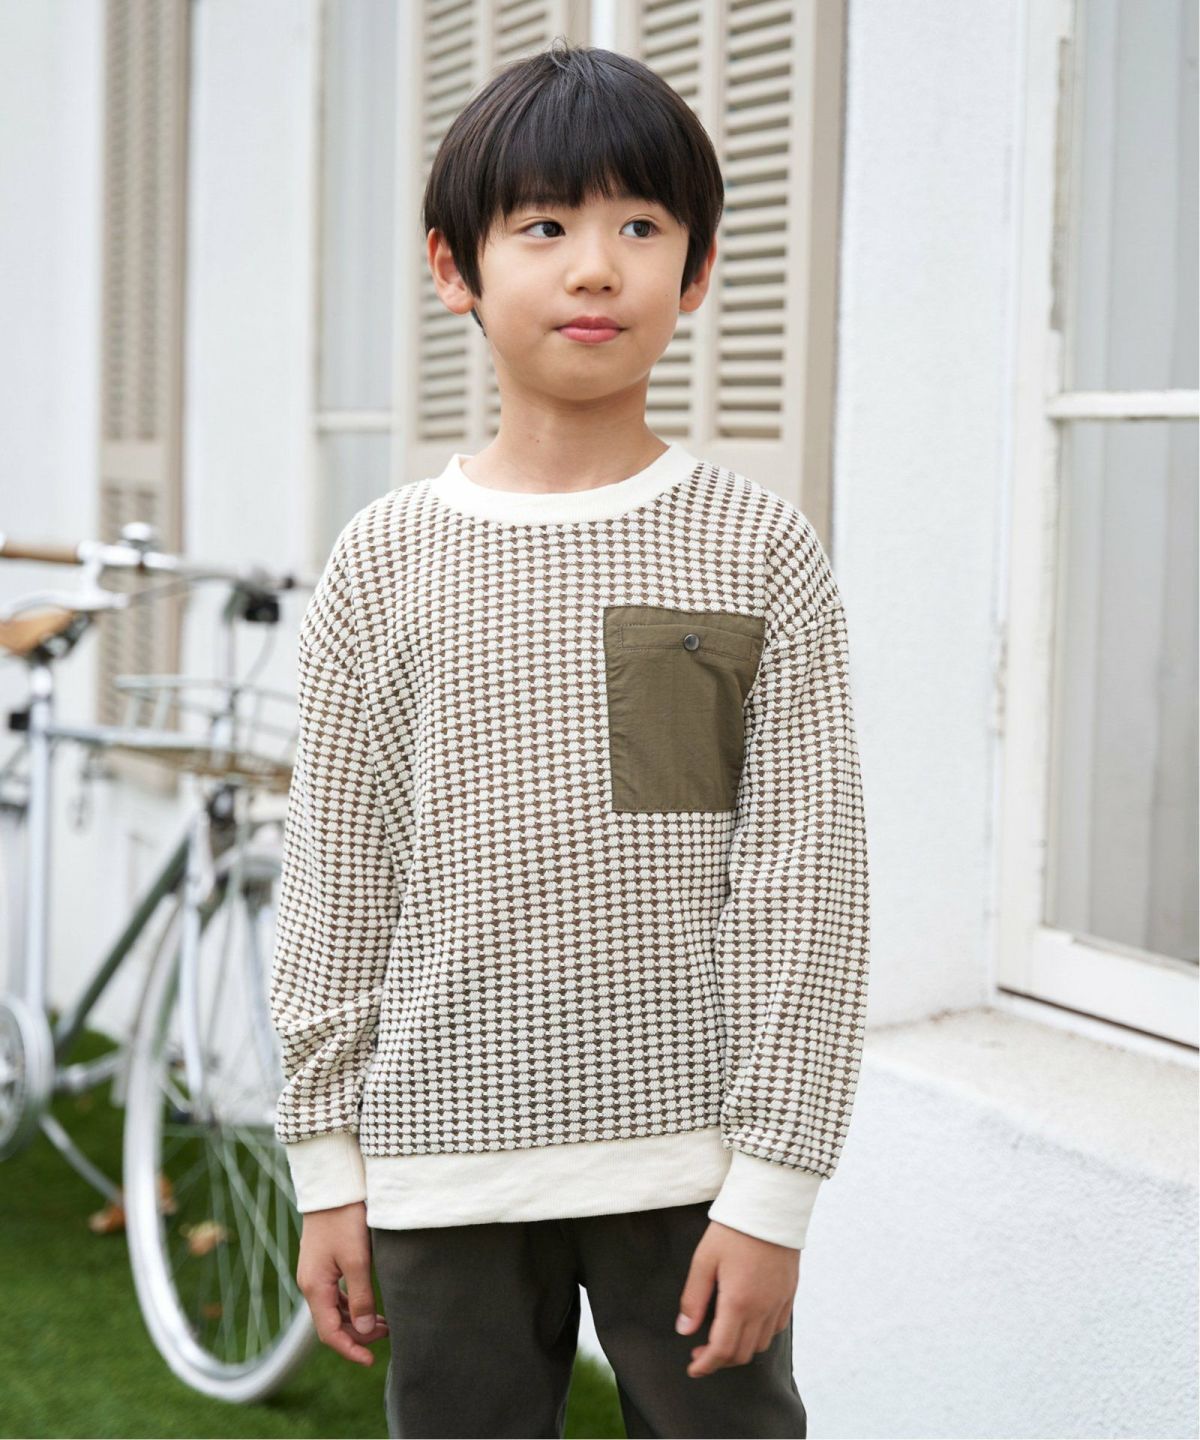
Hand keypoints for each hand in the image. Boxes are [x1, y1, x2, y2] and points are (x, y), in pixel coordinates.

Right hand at [296, 1200, 389, 1364]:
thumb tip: (364, 1328)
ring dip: (356, 1320)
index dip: (350, 1349)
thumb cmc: (345, 1219)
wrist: (332, 1186)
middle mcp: (310, 1284)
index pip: (329, 1332)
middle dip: (357, 1334)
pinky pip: (335, 1294)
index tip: (371, 1361)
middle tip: (387, 1332)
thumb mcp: (357, 1258)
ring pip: (334, 1309)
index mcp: (314, 1287)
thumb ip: (360, 1296)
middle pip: (331, 1323)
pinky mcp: (323, 1263)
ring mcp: (315, 1274)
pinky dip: (352, 1304)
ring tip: (384, 1321)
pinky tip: (369, 1303)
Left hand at [675, 1220, 798, 1377]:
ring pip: (760, 1344)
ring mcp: (779, 1302)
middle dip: (719, 1360)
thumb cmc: (732, 1230)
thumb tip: (685, 1330)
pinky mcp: (789, 1293)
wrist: (770, 1206)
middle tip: (700, 1353)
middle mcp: (762, 1309)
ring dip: (740, 1349)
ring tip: (721, 1338)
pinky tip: (746, 1323)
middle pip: (742, 1353)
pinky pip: (776, 1328)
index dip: (706, 1365)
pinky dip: (759, 1335)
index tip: (693, 1368)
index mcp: (739, 1303)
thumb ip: (693, 1299)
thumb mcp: (704, 1260)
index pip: (722, 1350)